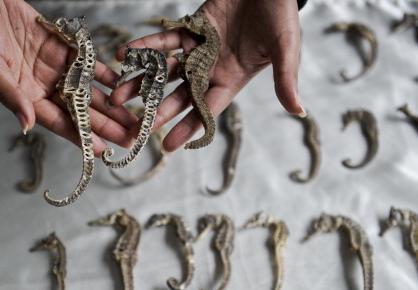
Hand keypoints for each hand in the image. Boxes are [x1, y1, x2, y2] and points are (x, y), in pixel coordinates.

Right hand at [0, 0, 136, 154]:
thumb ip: (10, 96)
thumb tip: (27, 125)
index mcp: (24, 97)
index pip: (58, 123)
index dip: (81, 137)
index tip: (102, 151)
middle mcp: (43, 87)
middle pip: (80, 112)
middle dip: (106, 126)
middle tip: (131, 139)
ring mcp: (55, 68)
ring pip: (89, 92)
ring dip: (112, 106)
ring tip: (135, 120)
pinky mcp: (63, 48)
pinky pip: (89, 65)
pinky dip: (106, 75)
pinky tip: (124, 87)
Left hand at [110, 0, 304, 151]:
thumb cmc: (281, 16)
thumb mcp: (286, 49)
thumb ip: (286, 79)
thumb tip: (299, 110)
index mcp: (232, 80)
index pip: (207, 110)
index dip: (188, 128)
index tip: (169, 146)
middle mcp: (210, 69)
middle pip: (180, 95)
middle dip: (158, 111)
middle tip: (136, 127)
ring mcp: (197, 50)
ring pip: (165, 70)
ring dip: (142, 82)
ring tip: (118, 96)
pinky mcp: (189, 28)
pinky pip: (163, 40)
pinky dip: (145, 46)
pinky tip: (124, 55)